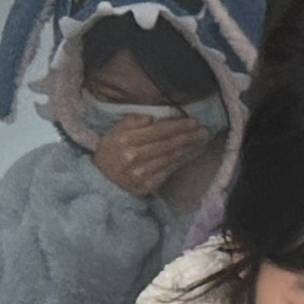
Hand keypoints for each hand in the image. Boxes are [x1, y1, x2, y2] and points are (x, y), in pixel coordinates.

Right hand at [91, 113, 209, 197]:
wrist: (101, 180)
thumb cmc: (110, 152)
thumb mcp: (114, 131)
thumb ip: (132, 121)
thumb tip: (152, 117)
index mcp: (126, 140)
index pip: (158, 131)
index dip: (178, 126)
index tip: (193, 121)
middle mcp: (134, 157)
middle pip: (167, 144)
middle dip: (188, 137)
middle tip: (203, 131)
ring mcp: (141, 173)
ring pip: (170, 158)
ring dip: (188, 149)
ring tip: (200, 141)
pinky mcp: (147, 186)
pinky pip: (168, 171)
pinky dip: (180, 162)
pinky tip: (189, 154)